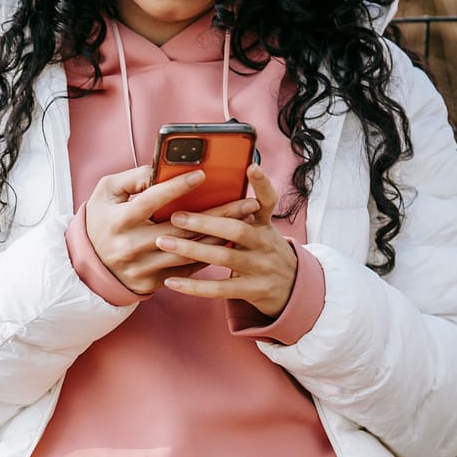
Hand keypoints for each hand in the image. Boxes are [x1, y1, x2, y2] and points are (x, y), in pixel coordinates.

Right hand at [84, 165, 259, 295]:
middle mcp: (131, 245)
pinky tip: (229, 243)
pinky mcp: (151, 283)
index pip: (151, 200)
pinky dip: (209, 256)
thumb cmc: (101, 220)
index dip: (176, 187)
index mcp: (120, 219)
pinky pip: (186, 270)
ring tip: (246, 222)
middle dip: (218, 215)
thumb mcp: (106, 192)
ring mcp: (142, 267)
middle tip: (246, 201)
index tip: (202, 175)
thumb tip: (161, 167)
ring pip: (189, 252)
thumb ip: (133, 178)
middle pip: (181, 228)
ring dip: (221, 238)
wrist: (88, 265)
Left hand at [157, 164, 297, 317]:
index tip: (250, 166)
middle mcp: (266, 243)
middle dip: (205, 222)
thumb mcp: (262, 229)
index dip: (262, 183)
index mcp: (266, 224)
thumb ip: (240, 213)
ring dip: (192, 249)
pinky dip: (194, 286)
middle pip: (237, 230)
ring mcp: (260, 268)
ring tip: (163, 242)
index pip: (269, 200)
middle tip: (176, 216)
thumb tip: (206, 187)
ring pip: (225, 257)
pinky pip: (219, 289)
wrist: (293, 288)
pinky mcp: (252, 290)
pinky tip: (171, 281)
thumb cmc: (264, 251)